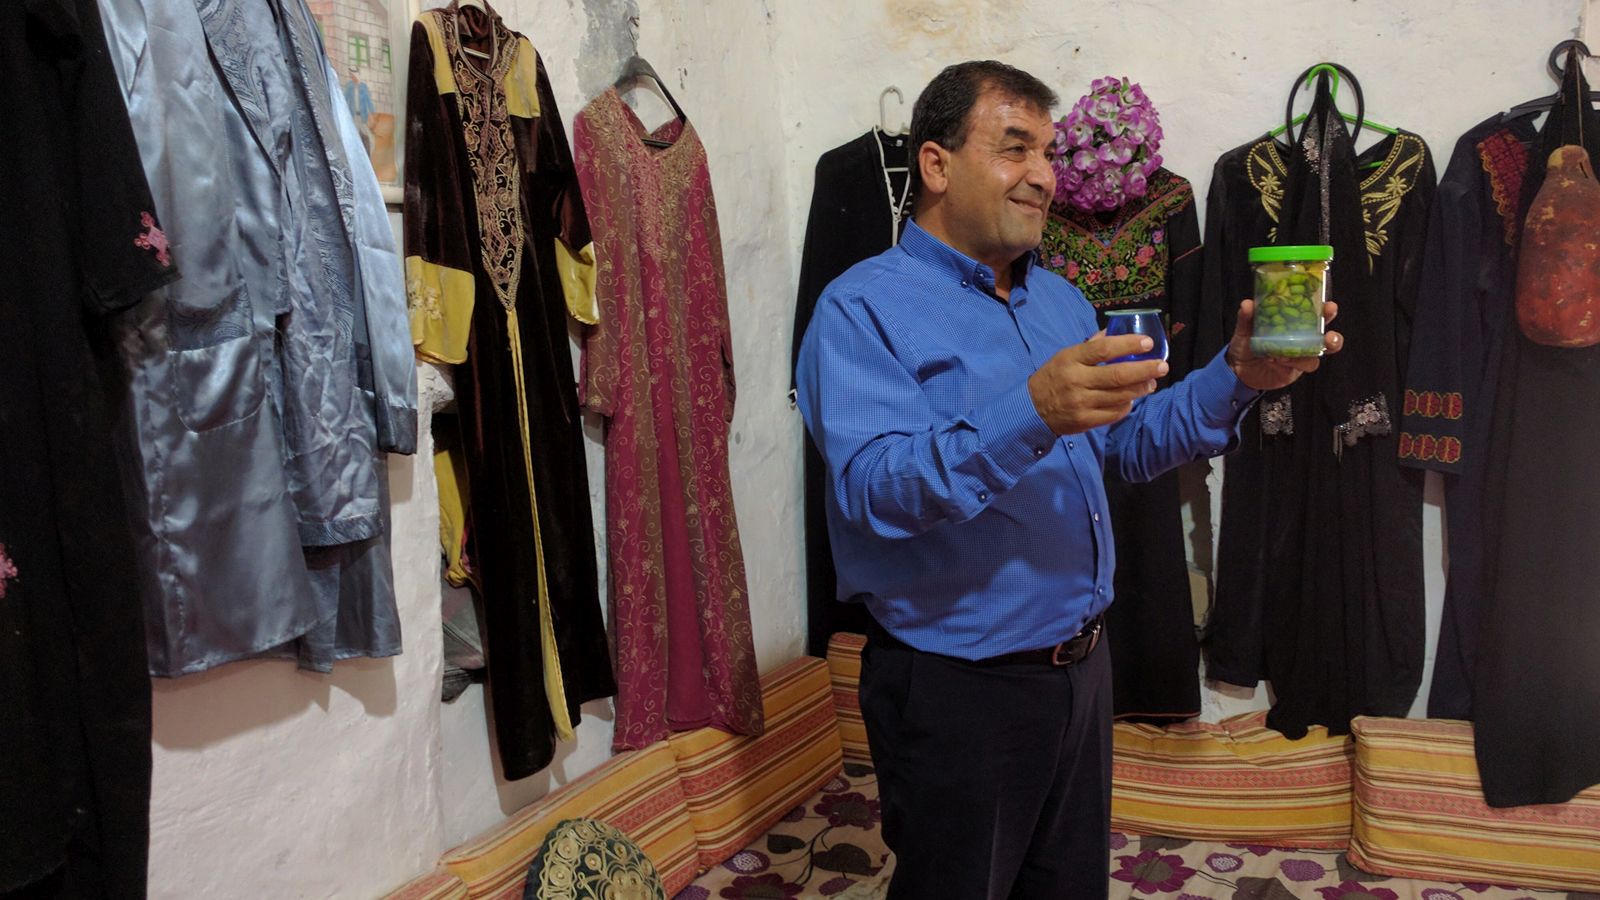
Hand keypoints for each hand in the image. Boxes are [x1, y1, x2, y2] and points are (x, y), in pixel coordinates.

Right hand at [1028, 332, 1166, 434]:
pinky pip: (1114, 413)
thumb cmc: (1053, 377)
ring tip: (1152, 382)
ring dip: (1141, 389)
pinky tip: (1132, 399)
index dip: (1128, 345)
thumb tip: (1115, 333)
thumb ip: (1090, 346)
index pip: (1103, 349)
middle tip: (1162, 366)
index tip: (1148, 343)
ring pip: (1120, 395)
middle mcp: (1076, 381)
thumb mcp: (1065, 356)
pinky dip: (1127, 405)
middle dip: (1144, 370)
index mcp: (1071, 359)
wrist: (1031, 409)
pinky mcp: (1085, 421)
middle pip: (1117, 375)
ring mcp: (1081, 403)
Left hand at [1225, 298, 1343, 390]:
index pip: (1317, 314)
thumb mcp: (1245, 329)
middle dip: (1333, 338)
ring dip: (1308, 353)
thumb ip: (1247, 317)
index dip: (1327, 311)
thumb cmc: (1246, 344)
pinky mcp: (1295, 370)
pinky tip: (1278, 359)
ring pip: (1318, 355)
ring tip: (1289, 352)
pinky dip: (1292, 362)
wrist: (1238, 369)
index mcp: (1296, 323)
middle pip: (1327, 338)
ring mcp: (1301, 356)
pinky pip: (1302, 366)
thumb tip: (1247, 304)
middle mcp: (1303, 339)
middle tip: (1328, 336)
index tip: (1329, 306)